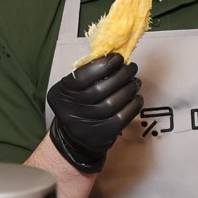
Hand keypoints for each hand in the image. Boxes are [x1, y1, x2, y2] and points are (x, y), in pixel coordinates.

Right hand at [46, 53, 141, 173]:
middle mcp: (71, 111)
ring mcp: (86, 125)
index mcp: (61, 94)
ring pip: (113, 103)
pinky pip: (122, 117)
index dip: (103, 65)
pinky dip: (133, 105)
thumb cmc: (78, 106)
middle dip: (121, 75)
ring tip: (135, 82)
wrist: (75, 139)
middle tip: (131, 68)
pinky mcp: (102, 135)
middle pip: (101, 89)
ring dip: (129, 89)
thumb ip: (87, 74)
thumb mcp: (72, 89)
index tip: (117, 58)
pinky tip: (136, 98)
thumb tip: (114, 59)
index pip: (82, 76)